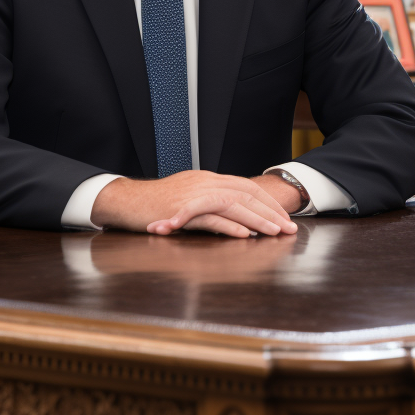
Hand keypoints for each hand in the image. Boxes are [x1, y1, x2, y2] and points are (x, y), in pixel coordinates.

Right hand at [92, 170, 297, 237]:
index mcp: (207, 179)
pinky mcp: (181, 209)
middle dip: (271, 211)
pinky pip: (210, 216)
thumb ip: (210, 204)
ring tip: (275, 232)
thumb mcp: (187, 200)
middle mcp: (203, 182)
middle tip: (289, 228)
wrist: (124, 200)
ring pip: (233, 203)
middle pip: (245, 194)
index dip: (268, 202)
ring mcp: (193, 194)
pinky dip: (229, 226)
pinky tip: (244, 235)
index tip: (285, 218)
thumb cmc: (154, 204)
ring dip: (257, 219)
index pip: (246, 187)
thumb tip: (235, 218)